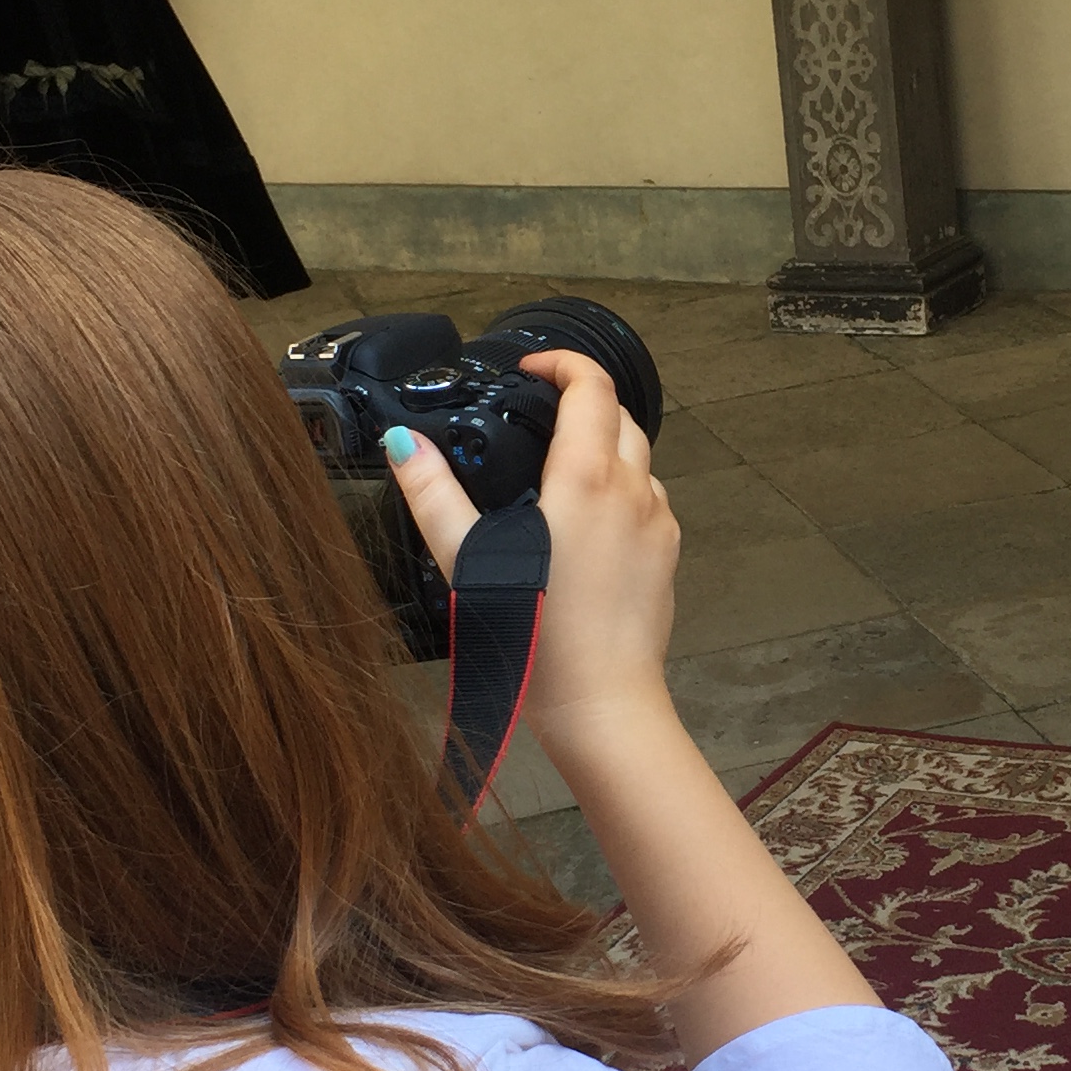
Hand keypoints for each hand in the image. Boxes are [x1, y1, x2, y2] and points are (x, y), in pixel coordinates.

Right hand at [384, 353, 680, 764]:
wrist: (602, 707)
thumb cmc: (536, 637)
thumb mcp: (468, 560)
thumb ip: (433, 495)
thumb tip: (404, 442)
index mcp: (587, 478)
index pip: (592, 386)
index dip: (562, 363)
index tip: (531, 367)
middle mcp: (634, 491)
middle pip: (621, 416)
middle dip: (583, 402)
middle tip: (538, 414)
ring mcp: (658, 525)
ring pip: (638, 462)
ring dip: (603, 450)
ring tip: (554, 474)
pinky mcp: (667, 559)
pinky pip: (647, 505)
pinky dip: (619, 495)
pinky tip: (582, 530)